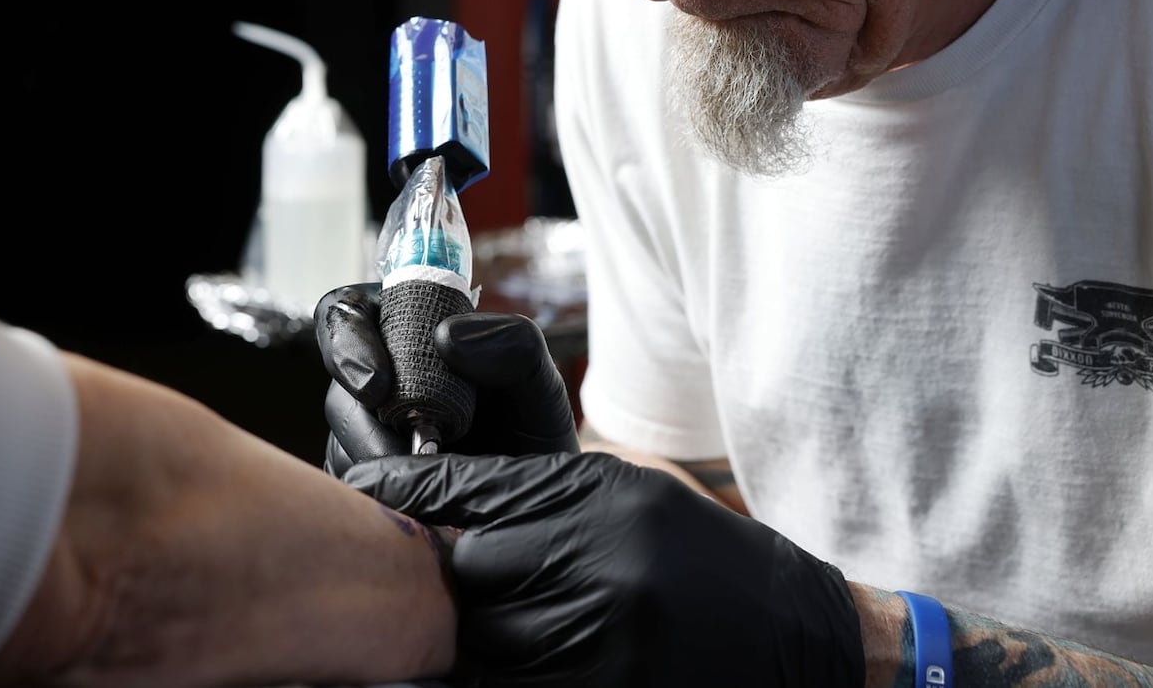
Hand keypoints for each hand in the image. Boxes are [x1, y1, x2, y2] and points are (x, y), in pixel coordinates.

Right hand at [316, 283, 579, 475]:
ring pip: (339, 444)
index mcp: (406, 332)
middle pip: (338, 388)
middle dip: (359, 423)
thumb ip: (510, 343)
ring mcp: (366, 434)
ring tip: (429, 482)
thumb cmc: (533, 429)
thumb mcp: (538, 377)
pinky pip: (352, 488)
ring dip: (375, 464)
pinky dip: (380, 496)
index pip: (347, 313)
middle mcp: (378, 380)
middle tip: (402, 453)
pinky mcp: (366, 482)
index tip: (376, 384)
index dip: (346, 341)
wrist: (541, 500)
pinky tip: (418, 506)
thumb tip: (446, 336)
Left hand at [345, 451, 864, 687]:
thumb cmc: (699, 554)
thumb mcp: (626, 493)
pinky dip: (507, 670)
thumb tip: (447, 501)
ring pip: (486, 638)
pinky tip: (521, 651)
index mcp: (602, 495)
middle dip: (456, 573)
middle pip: (470, 569)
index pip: (475, 488)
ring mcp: (605, 636)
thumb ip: (541, 494)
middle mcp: (601, 562)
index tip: (358, 484)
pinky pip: (515, 683)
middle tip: (447, 571)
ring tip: (507, 613)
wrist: (793, 634)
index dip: (408, 488)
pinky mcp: (608, 686)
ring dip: (481, 632)